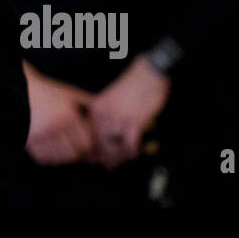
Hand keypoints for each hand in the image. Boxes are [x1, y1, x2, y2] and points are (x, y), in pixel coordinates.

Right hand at [23, 61, 99, 165]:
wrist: (19, 89)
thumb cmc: (47, 91)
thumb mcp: (68, 92)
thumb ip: (87, 101)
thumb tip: (102, 108)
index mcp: (68, 115)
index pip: (86, 142)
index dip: (89, 146)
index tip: (88, 145)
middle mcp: (55, 127)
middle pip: (75, 153)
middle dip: (78, 153)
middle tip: (77, 149)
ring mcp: (41, 135)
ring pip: (60, 158)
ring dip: (64, 156)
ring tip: (64, 148)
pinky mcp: (29, 140)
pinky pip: (44, 158)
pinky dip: (50, 158)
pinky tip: (51, 149)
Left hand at [87, 55, 170, 169]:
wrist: (148, 73)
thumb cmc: (133, 85)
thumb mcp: (113, 100)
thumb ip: (108, 117)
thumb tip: (107, 138)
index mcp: (97, 108)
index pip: (90, 135)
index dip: (94, 150)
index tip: (98, 158)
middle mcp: (105, 114)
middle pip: (101, 144)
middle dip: (107, 157)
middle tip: (112, 164)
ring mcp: (119, 118)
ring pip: (115, 146)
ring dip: (121, 156)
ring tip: (126, 159)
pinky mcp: (134, 121)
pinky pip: (130, 144)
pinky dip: (133, 151)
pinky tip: (136, 152)